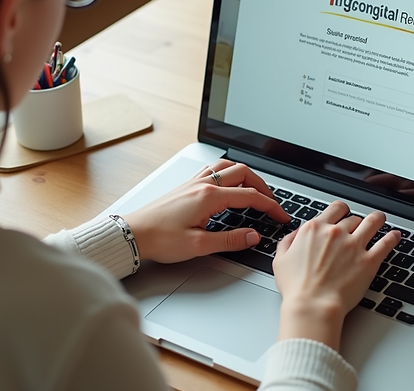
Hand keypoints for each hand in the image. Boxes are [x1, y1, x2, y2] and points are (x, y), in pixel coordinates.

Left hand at [122, 160, 288, 263]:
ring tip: (255, 190)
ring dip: (246, 176)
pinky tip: (228, 185)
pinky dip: (229, 174)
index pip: (250, 197)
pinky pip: (213, 170)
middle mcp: (202, 184)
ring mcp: (193, 182)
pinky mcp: (186, 186)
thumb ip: (230, 240)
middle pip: (243, 173)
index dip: (271, 206)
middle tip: (272, 202)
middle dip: (262, 186)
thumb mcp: (199, 245)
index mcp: (209, 197)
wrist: (133, 233)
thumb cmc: (160, 239)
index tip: (281, 216)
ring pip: (228, 167)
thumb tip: (254, 235)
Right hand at [272, 202, 399, 350]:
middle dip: (356, 222)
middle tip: (359, 226)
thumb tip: (297, 234)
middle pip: (353, 218)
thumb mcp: (280, 259)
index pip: (335, 209)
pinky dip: (392, 237)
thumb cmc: (296, 287)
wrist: (312, 305)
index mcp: (315, 229)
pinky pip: (385, 243)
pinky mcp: (368, 261)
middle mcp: (336, 233)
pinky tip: (395, 236)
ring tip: (381, 220)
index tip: (343, 215)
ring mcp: (354, 245)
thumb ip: (288, 241)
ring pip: (372, 222)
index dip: (341, 211)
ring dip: (377, 219)